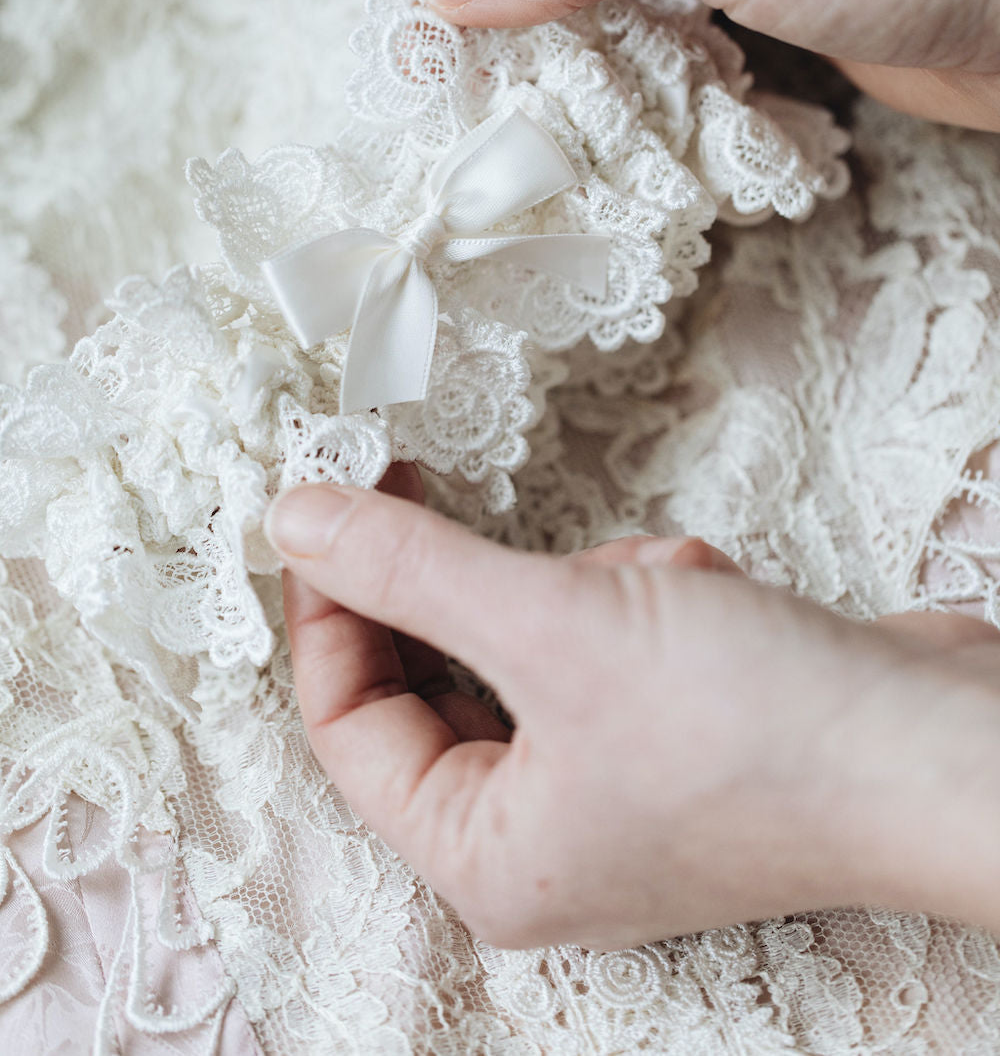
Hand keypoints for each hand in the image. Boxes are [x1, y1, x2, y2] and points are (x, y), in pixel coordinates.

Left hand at [269, 470, 999, 948]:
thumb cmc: (756, 729)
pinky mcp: (678, 734)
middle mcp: (545, 839)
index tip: (325, 504)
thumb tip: (295, 519)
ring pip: (533, 643)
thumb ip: (412, 569)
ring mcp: (616, 788)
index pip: (349, 722)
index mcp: (486, 856)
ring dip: (579, 587)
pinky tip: (705, 594)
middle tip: (425, 486)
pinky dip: (640, 598)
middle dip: (468, 585)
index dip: (328, 604)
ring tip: (654, 585)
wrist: (941, 749)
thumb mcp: (552, 625)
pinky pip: (607, 640)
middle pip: (443, 677)